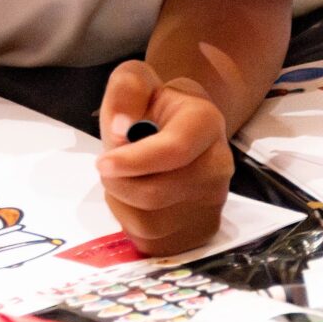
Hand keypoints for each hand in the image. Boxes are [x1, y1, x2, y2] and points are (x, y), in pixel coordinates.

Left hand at [98, 63, 232, 255]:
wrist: (184, 130)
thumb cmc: (154, 106)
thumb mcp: (137, 80)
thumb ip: (127, 90)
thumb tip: (120, 128)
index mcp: (206, 122)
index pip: (174, 151)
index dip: (133, 161)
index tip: (103, 162)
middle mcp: (220, 165)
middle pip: (156, 193)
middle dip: (119, 183)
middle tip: (111, 167)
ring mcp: (215, 202)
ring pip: (151, 222)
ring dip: (124, 204)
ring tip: (131, 180)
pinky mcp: (203, 231)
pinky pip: (153, 241)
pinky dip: (134, 225)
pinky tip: (140, 202)